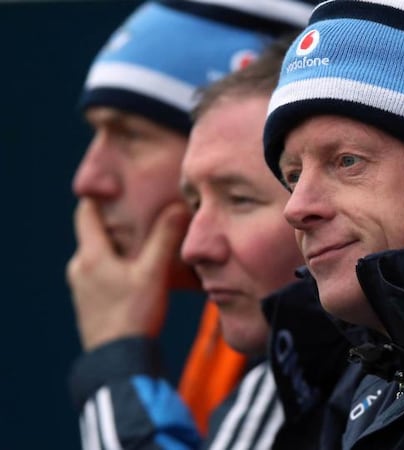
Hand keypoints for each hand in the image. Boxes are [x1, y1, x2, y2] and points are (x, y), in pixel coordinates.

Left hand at [67, 199, 190, 350]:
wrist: (119, 362)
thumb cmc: (134, 315)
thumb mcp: (153, 274)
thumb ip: (164, 239)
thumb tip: (177, 206)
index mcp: (91, 256)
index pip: (85, 213)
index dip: (98, 196)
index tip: (117, 185)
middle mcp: (80, 269)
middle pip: (94, 235)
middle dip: (115, 223)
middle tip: (141, 212)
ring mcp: (83, 289)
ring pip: (100, 256)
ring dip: (119, 248)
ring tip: (145, 243)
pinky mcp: (91, 305)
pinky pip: (103, 276)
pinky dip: (119, 268)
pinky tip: (140, 274)